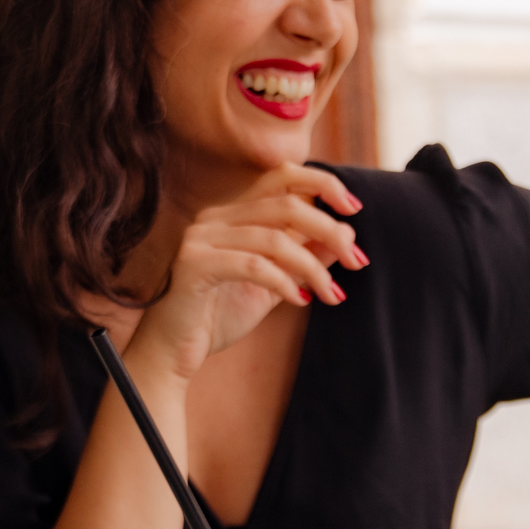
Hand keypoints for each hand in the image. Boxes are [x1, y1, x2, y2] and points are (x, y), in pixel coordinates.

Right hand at [125, 164, 366, 380]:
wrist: (173, 353)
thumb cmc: (218, 316)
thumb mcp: (275, 283)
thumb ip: (305, 257)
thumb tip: (347, 235)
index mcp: (232, 212)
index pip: (281, 176)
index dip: (322, 183)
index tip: (356, 208)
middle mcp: (214, 216)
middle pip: (285, 204)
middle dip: (329, 230)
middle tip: (356, 261)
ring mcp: (200, 238)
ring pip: (273, 238)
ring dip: (312, 267)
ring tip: (331, 293)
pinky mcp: (193, 265)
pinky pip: (252, 265)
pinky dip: (284, 282)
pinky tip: (299, 300)